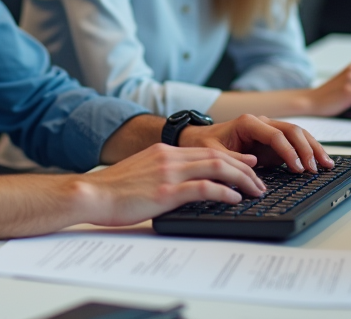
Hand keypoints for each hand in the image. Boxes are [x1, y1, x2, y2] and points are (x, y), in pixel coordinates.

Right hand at [76, 143, 267, 226]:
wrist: (90, 194)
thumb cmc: (111, 190)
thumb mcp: (141, 172)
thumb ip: (162, 172)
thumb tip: (181, 183)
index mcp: (164, 152)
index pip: (207, 150)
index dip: (233, 157)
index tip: (249, 164)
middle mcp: (169, 157)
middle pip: (218, 156)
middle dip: (245, 169)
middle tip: (260, 181)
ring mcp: (168, 173)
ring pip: (217, 167)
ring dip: (242, 179)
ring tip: (256, 191)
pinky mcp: (166, 192)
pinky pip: (204, 188)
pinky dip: (225, 191)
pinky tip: (235, 198)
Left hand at [179, 114, 333, 173]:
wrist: (198, 139)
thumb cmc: (204, 144)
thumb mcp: (213, 153)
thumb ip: (232, 159)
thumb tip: (253, 165)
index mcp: (248, 123)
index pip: (276, 135)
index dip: (288, 151)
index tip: (297, 168)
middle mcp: (261, 123)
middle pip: (292, 131)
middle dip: (307, 149)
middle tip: (316, 169)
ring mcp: (269, 131)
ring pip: (298, 134)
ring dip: (313, 148)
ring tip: (327, 164)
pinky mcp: (272, 141)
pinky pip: (294, 143)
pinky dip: (308, 151)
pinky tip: (319, 161)